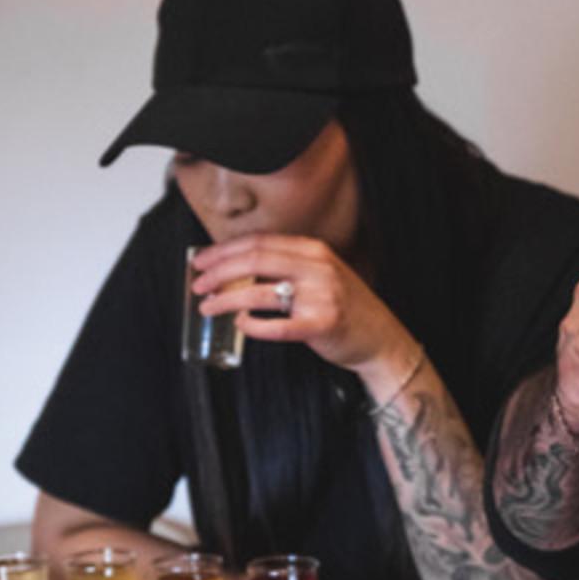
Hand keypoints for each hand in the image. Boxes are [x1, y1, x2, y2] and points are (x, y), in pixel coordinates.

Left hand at [192, 235, 415, 389]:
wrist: (380, 337)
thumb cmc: (344, 307)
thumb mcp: (319, 274)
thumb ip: (287, 267)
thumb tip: (234, 269)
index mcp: (314, 250)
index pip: (259, 242)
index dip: (224, 250)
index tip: (201, 261)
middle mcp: (317, 267)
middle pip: (255, 261)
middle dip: (219, 272)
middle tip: (198, 284)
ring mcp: (321, 296)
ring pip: (259, 293)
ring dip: (226, 299)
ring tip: (208, 307)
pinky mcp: (321, 325)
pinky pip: (276, 326)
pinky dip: (253, 325)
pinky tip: (241, 324)